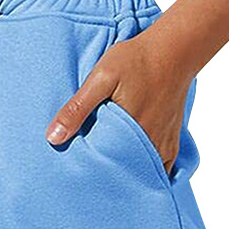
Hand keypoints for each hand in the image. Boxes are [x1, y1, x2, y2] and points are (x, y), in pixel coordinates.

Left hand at [45, 30, 193, 172]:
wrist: (175, 49)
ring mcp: (163, 148)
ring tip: (111, 173)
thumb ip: (77, 108)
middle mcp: (149, 147)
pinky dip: (146, 172)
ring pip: (141, 175)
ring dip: (127, 176)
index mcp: (128, 135)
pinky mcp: (172, 145)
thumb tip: (53, 138)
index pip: (103, 169)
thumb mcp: (100, 78)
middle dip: (108, 179)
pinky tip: (133, 168)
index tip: (78, 176)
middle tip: (90, 178)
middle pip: (123, 176)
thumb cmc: (137, 60)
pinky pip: (160, 170)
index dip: (90, 174)